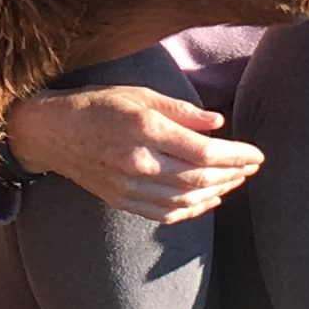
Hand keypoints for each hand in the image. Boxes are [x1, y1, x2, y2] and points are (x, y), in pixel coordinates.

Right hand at [3, 86, 263, 223]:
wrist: (51, 132)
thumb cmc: (98, 105)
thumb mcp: (140, 94)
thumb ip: (181, 111)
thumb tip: (218, 124)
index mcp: (145, 130)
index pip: (204, 151)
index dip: (236, 156)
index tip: (257, 155)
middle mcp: (138, 162)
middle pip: (199, 178)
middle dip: (232, 174)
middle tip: (251, 168)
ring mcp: (128, 187)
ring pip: (185, 200)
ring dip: (217, 193)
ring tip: (235, 181)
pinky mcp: (121, 200)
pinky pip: (164, 214)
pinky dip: (192, 211)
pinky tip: (208, 201)